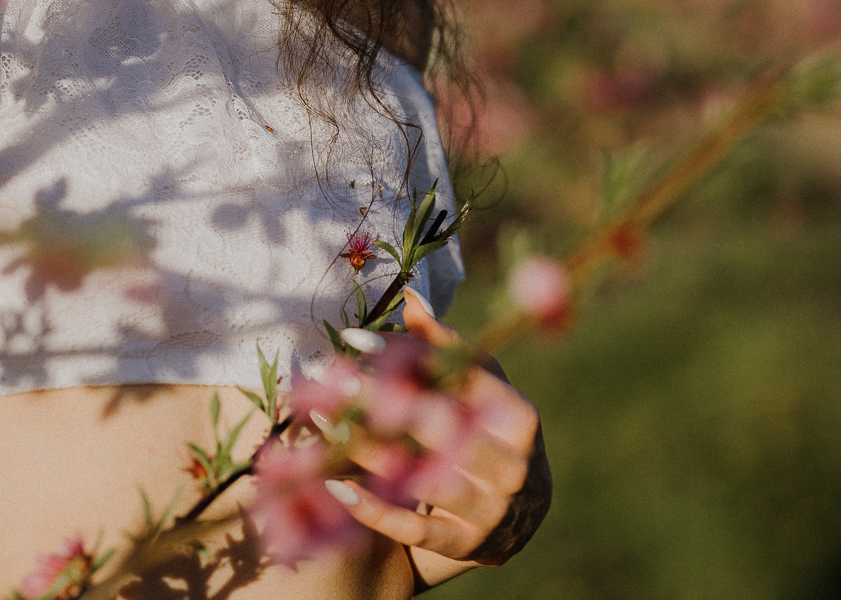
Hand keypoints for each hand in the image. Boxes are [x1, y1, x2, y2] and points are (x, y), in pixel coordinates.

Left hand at [320, 289, 550, 586]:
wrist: (516, 516)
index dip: (407, 355)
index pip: (461, 378)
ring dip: (366, 448)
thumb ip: (446, 347)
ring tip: (321, 420)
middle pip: (439, 425)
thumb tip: (410, 296)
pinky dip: (372, 507)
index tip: (355, 340)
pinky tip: (334, 486)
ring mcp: (491, 509)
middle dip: (382, 399)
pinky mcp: (465, 544)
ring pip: (421, 475)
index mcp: (518, 416)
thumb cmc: (489, 432)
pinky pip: (412, 527)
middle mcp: (511, 464)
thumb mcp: (480, 388)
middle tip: (333, 377)